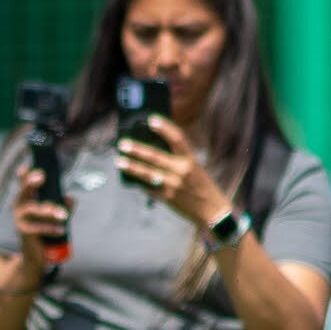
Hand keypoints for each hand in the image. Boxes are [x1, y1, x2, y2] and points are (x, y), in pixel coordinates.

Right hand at [9, 168, 72, 276]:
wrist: (36, 255)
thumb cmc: (45, 230)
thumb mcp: (56, 215)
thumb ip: (64, 205)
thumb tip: (69, 200)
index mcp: (26, 198)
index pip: (23, 183)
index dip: (24, 174)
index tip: (26, 166)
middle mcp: (19, 206)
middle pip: (23, 191)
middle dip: (30, 183)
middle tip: (41, 176)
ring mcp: (20, 219)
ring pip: (33, 209)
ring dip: (49, 210)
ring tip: (64, 215)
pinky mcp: (24, 232)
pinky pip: (38, 228)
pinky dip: (51, 228)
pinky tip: (61, 230)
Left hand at [116, 116, 230, 230]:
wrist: (211, 210)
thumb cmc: (200, 185)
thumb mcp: (194, 167)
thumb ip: (177, 159)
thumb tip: (150, 150)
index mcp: (191, 159)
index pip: (177, 138)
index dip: (164, 127)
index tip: (151, 119)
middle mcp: (182, 170)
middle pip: (155, 156)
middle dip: (137, 149)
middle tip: (122, 143)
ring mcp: (173, 185)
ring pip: (147, 173)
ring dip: (131, 166)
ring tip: (119, 161)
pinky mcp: (167, 198)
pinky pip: (148, 188)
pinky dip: (139, 183)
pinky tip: (130, 179)